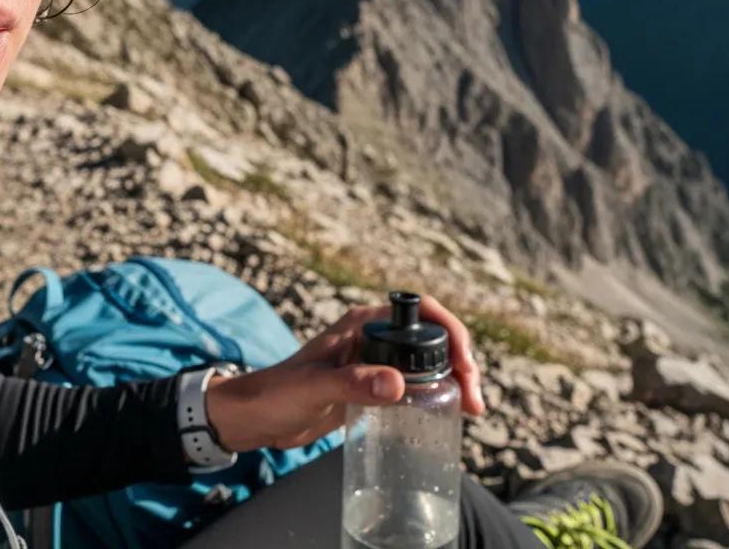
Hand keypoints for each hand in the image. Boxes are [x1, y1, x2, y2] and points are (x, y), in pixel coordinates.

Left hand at [204, 295, 483, 452]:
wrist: (255, 418)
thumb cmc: (276, 394)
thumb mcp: (314, 388)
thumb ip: (352, 384)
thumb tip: (398, 385)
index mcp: (361, 323)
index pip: (418, 311)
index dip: (448, 330)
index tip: (464, 363)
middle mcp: (372, 337)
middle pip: (431, 336)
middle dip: (460, 360)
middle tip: (474, 398)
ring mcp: (374, 362)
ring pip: (428, 360)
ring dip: (454, 379)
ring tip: (471, 409)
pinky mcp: (372, 387)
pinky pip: (416, 384)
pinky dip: (437, 395)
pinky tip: (447, 415)